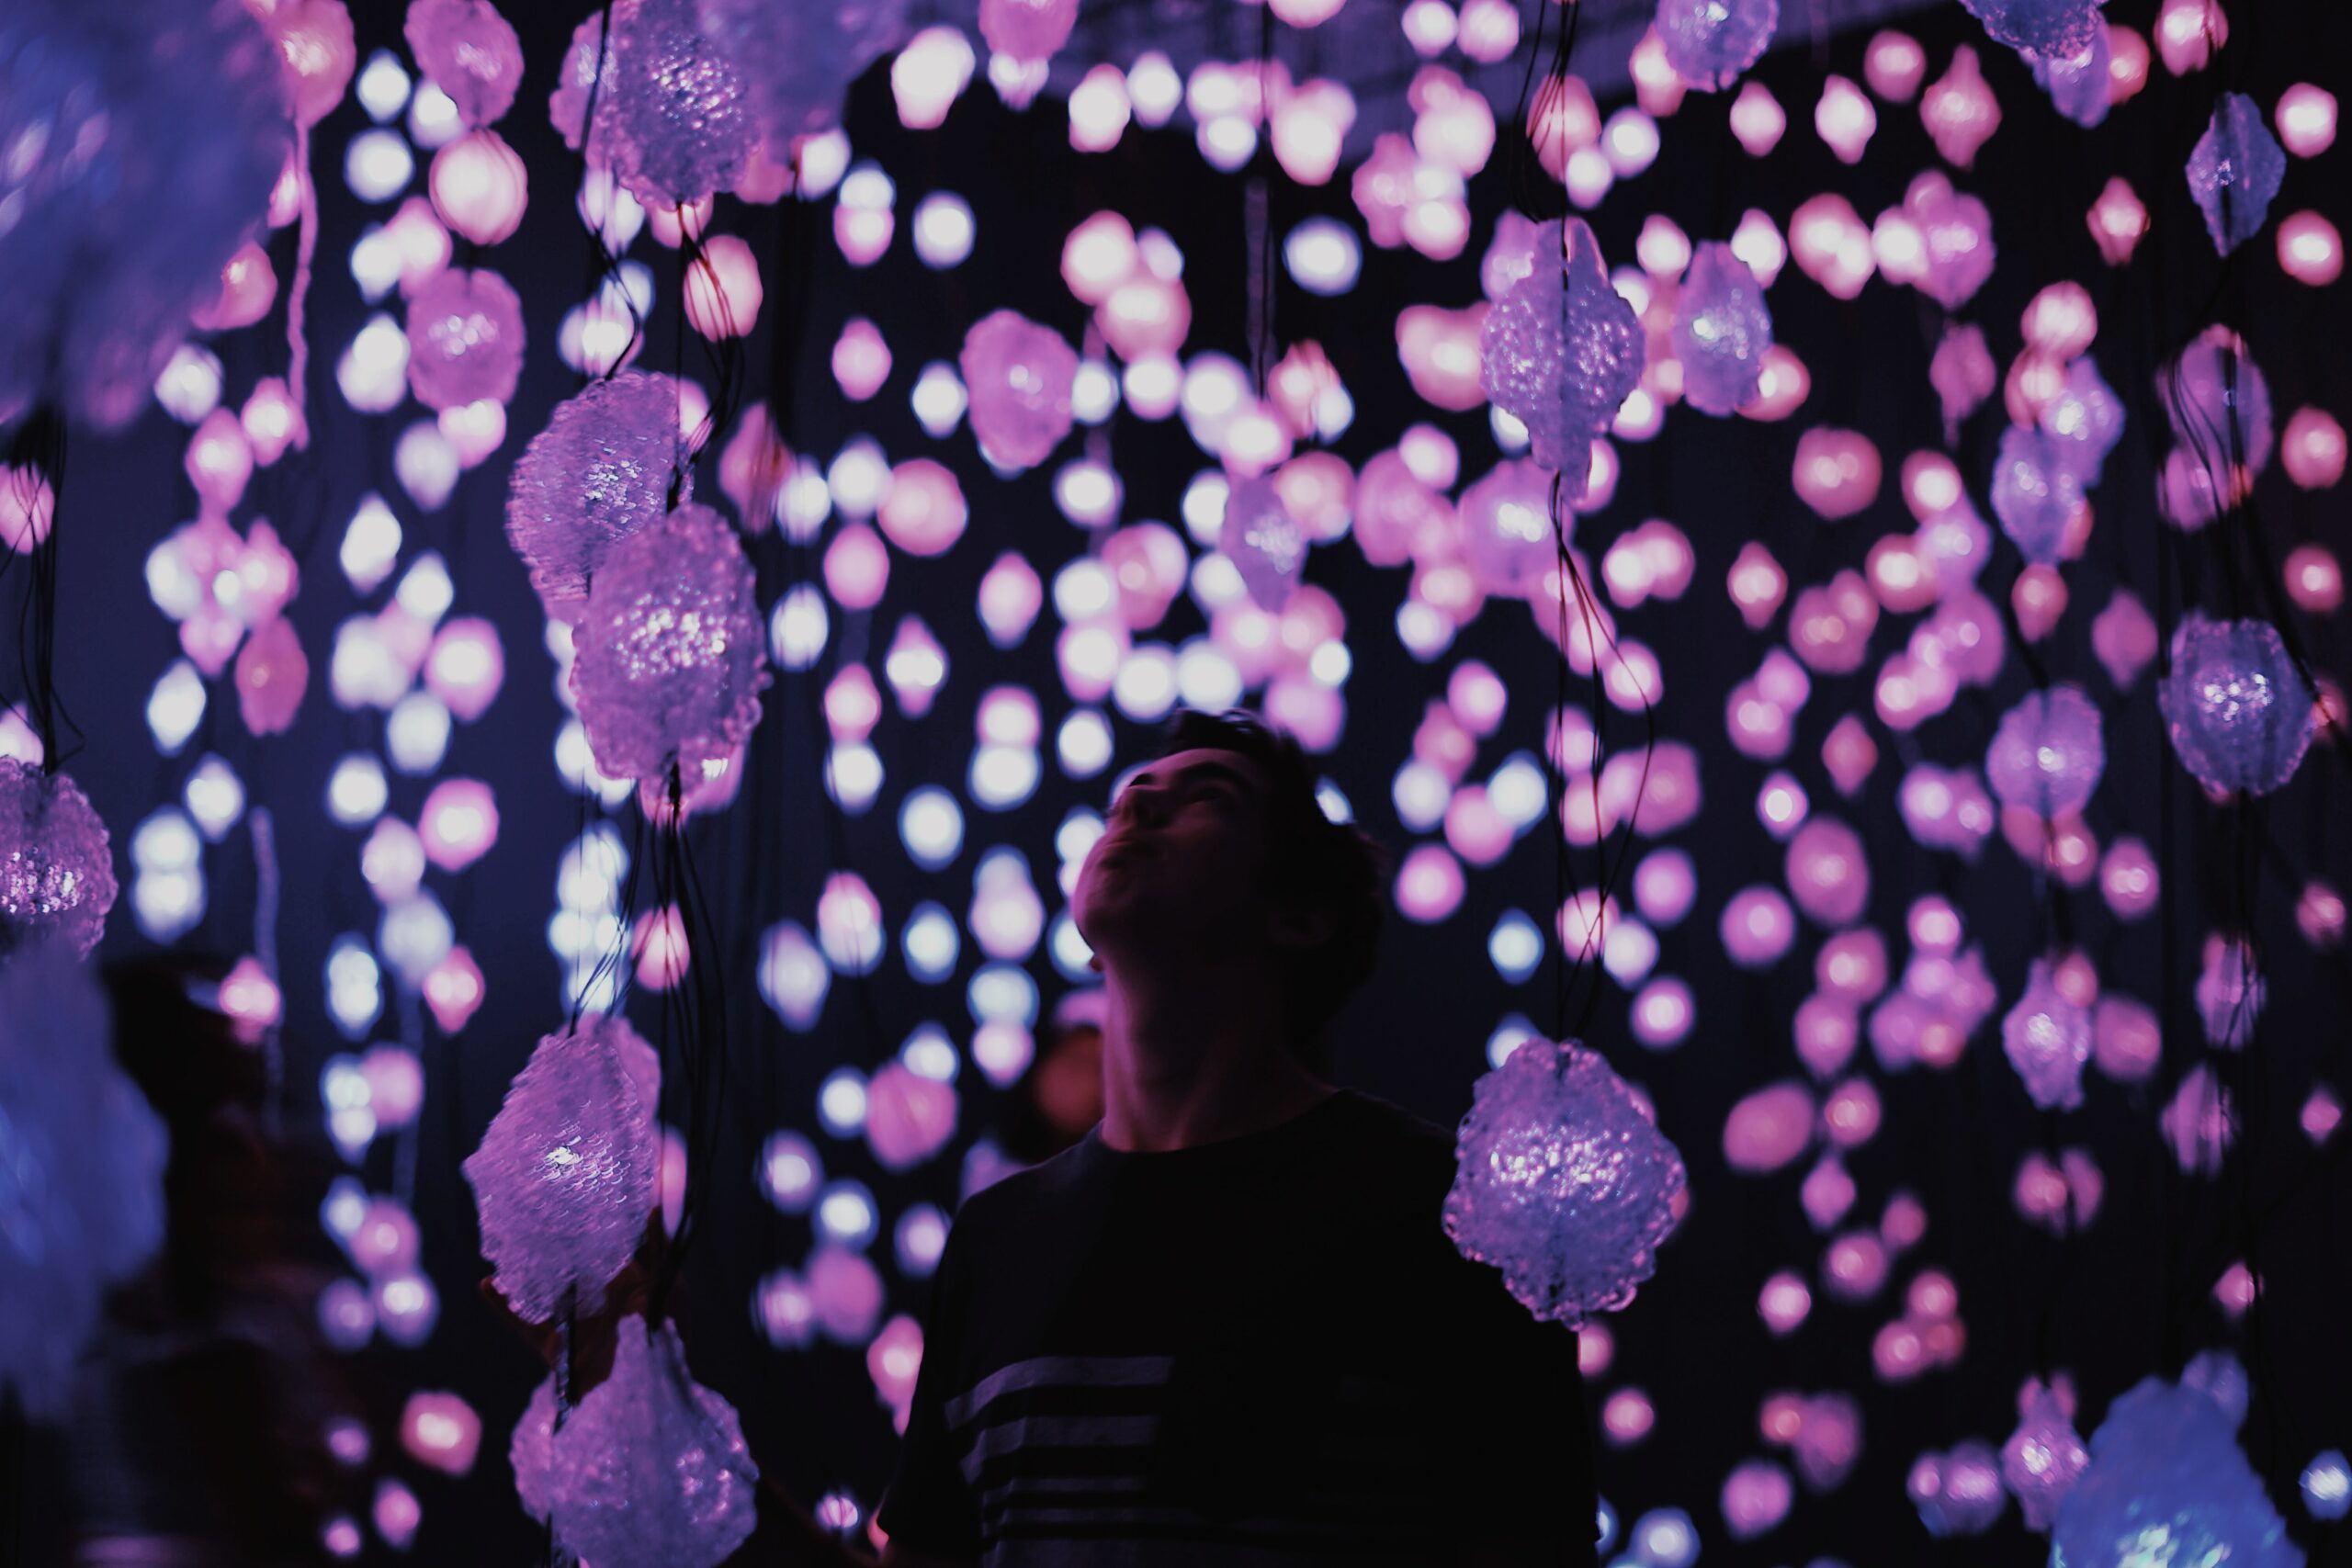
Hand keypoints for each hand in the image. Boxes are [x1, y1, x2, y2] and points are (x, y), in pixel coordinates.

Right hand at [477, 1213, 676, 1398]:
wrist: (641, 1401)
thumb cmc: (664, 1342)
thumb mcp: (667, 1290)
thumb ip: (657, 1251)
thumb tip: (654, 1206)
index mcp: (629, 1287)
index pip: (606, 1251)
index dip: (591, 1230)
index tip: (572, 1202)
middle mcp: (600, 1305)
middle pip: (568, 1271)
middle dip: (550, 1250)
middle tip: (529, 1221)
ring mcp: (575, 1327)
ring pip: (541, 1293)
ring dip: (522, 1274)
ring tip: (503, 1249)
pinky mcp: (555, 1349)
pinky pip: (524, 1324)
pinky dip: (503, 1306)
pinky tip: (486, 1286)